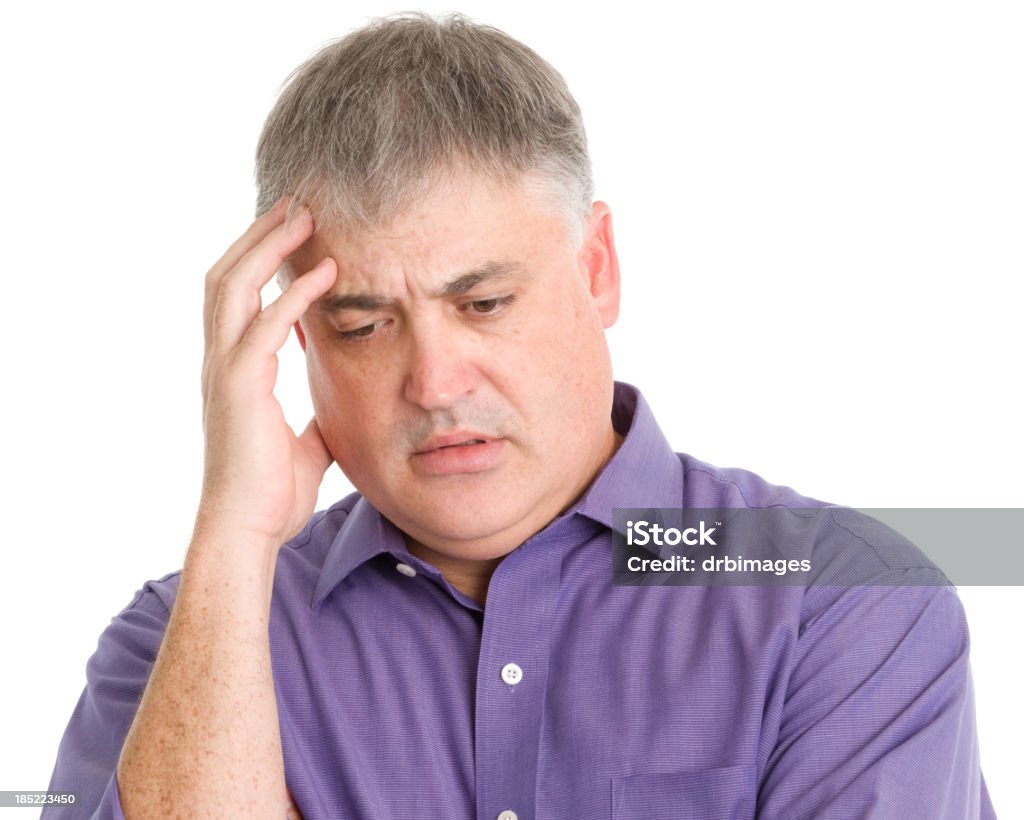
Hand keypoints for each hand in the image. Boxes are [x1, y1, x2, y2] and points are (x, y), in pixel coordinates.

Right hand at [197, 198, 337, 549]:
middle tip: (295, 203)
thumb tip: (337, 408)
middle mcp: (220, 361)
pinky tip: (326, 272)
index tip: (290, 231)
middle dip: (258, 235)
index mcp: (232, 370)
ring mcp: (225, 371)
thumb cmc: (272, 492)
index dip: (257, 258)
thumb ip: (313, 415)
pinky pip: (264, 326)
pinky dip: (294, 294)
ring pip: (233, 287)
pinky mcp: (240, 387)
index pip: (234, 297)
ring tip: (305, 216)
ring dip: (269, 247)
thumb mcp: (303, 442)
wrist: (249, 530)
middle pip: (225, 275)